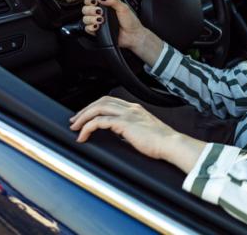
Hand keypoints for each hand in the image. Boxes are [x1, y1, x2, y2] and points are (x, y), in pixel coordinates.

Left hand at [69, 96, 205, 171]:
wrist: (171, 144)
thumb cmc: (161, 142)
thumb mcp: (144, 132)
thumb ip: (132, 130)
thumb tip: (120, 135)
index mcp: (135, 109)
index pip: (110, 102)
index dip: (94, 107)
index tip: (86, 116)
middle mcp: (130, 108)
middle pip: (100, 102)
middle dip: (85, 110)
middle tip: (75, 121)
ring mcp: (127, 114)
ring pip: (97, 109)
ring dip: (83, 117)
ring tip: (75, 128)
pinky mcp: (124, 123)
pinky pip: (99, 121)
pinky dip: (87, 128)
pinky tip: (82, 136)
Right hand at [81, 0, 145, 50]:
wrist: (133, 35)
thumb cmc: (130, 22)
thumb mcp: (123, 8)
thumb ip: (113, 0)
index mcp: (105, 6)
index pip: (91, 0)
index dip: (90, 0)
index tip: (95, 2)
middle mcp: (99, 14)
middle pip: (85, 9)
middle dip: (91, 10)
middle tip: (99, 12)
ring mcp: (97, 23)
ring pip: (85, 19)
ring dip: (91, 19)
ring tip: (101, 20)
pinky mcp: (97, 32)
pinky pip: (87, 29)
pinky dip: (91, 27)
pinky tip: (98, 27)